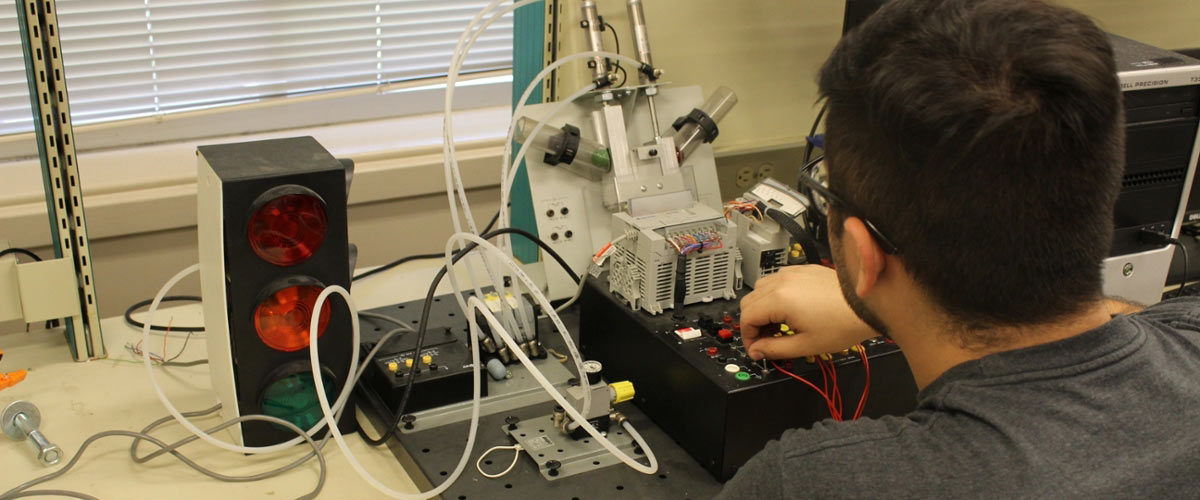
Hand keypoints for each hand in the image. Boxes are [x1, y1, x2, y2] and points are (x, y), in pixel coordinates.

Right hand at [739, 265, 877, 359]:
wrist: (869, 304)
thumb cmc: (844, 323)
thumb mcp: (805, 345)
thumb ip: (774, 349)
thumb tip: (757, 351)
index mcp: (779, 300)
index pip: (746, 318)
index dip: (748, 338)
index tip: (757, 349)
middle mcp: (782, 282)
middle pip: (749, 302)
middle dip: (752, 323)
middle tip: (766, 341)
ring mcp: (793, 273)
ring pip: (761, 289)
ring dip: (762, 308)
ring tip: (778, 326)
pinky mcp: (804, 270)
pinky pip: (778, 280)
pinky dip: (775, 295)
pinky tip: (790, 310)